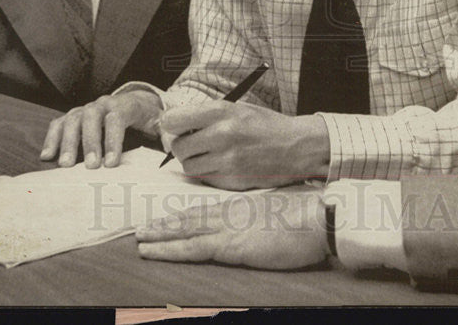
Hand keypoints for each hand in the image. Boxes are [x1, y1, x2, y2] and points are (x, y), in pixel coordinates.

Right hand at [40, 90, 161, 167]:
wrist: (136, 102)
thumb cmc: (147, 118)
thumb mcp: (160, 122)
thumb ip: (165, 133)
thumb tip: (170, 147)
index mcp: (125, 104)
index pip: (116, 118)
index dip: (113, 140)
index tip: (110, 164)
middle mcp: (103, 103)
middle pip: (92, 118)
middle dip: (90, 143)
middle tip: (90, 167)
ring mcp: (86, 108)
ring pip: (72, 120)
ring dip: (68, 142)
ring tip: (65, 166)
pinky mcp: (73, 116)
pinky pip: (58, 124)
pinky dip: (51, 138)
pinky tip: (46, 156)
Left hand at [136, 187, 328, 269]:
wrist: (318, 215)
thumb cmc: (307, 216)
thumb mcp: (279, 212)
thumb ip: (262, 217)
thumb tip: (257, 225)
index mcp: (241, 206)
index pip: (204, 211)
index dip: (182, 216)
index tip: (165, 219)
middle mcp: (229, 213)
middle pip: (188, 218)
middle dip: (163, 224)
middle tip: (140, 229)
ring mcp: (228, 228)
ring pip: (184, 230)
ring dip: (159, 235)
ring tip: (139, 239)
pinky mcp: (231, 245)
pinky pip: (192, 248)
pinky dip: (168, 248)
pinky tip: (152, 251)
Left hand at [160, 101, 329, 189]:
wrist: (297, 147)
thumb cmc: (265, 125)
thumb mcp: (236, 108)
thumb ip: (205, 115)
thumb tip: (171, 123)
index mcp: (221, 111)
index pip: (173, 120)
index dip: (170, 124)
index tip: (175, 126)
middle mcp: (222, 135)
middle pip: (177, 147)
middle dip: (181, 146)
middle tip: (195, 143)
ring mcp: (226, 160)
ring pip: (188, 167)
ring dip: (194, 162)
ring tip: (210, 154)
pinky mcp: (232, 181)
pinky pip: (205, 179)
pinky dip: (208, 173)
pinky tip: (224, 165)